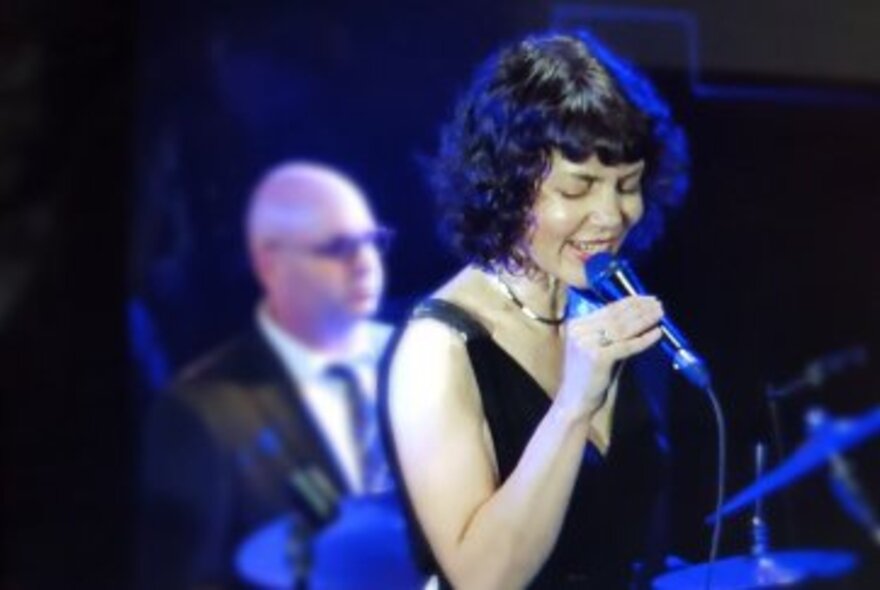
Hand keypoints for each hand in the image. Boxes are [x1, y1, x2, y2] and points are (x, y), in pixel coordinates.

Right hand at [557, 295, 663, 418]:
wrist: (576, 401)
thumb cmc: (590, 376)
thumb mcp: (598, 348)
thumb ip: (613, 333)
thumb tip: (640, 316)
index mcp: (576, 325)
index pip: (607, 309)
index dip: (629, 302)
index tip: (647, 298)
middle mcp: (579, 332)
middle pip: (615, 315)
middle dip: (639, 308)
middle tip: (658, 304)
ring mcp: (586, 344)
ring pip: (622, 328)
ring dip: (644, 319)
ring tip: (660, 314)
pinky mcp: (597, 358)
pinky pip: (626, 345)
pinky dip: (644, 339)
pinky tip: (656, 333)